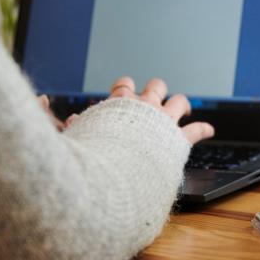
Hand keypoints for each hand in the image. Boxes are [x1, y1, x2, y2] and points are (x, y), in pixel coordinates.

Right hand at [38, 77, 214, 144]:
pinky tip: (210, 129)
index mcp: (119, 104)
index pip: (124, 86)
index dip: (125, 88)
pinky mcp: (178, 140)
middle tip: (155, 98)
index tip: (125, 91)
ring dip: (179, 103)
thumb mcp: (73, 138)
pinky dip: (203, 128)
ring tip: (182, 107)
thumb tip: (49, 106)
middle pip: (155, 87)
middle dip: (155, 91)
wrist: (115, 174)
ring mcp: (163, 122)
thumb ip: (63, 124)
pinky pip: (196, 130)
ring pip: (178, 101)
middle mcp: (144, 107)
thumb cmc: (91, 157)